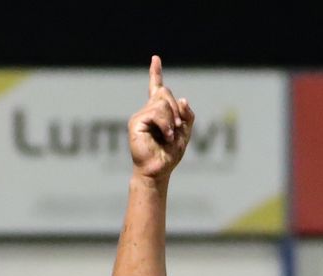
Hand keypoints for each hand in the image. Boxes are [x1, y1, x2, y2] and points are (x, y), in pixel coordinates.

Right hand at [129, 55, 195, 180]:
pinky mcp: (136, 122)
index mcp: (158, 112)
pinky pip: (156, 113)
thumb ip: (187, 116)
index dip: (155, 73)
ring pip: (161, 103)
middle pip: (164, 93)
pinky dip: (165, 124)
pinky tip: (166, 136)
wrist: (158, 169)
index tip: (155, 59)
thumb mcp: (185, 133)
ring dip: (171, 120)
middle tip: (177, 128)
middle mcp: (147, 111)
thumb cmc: (169, 155)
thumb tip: (182, 99)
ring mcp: (140, 116)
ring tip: (170, 135)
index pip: (156, 89)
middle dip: (176, 109)